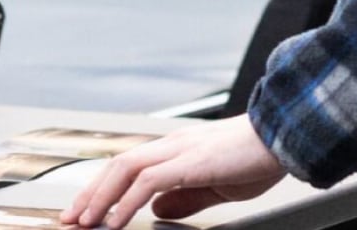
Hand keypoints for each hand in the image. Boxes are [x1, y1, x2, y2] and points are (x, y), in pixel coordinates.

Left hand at [60, 116, 286, 227]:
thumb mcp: (216, 184)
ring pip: (124, 169)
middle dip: (90, 193)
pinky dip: (126, 203)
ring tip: (85, 222)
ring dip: (100, 197)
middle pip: (117, 164)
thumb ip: (186, 196)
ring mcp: (179, 150)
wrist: (285, 135)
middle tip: (71, 219)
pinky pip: (147, 182)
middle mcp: (172, 145)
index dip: (102, 187)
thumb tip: (159, 209)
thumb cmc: (258, 156)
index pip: (128, 165)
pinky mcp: (189, 161)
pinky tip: (115, 220)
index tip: (85, 210)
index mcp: (177, 149)